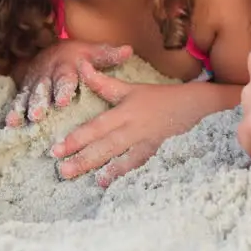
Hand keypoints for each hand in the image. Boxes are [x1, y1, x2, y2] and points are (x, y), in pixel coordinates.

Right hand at [7, 41, 132, 126]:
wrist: (52, 50)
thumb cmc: (77, 56)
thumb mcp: (92, 52)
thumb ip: (108, 56)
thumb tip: (128, 50)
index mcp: (65, 66)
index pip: (65, 78)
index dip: (64, 88)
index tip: (64, 100)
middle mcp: (48, 75)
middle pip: (43, 89)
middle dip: (40, 102)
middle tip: (38, 115)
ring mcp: (35, 83)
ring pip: (29, 96)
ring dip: (25, 109)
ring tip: (20, 122)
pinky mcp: (26, 90)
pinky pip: (18, 100)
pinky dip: (13, 111)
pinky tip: (10, 124)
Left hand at [51, 63, 230, 186]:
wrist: (194, 105)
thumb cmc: (159, 97)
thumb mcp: (130, 88)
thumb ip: (103, 82)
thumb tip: (81, 65)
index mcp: (124, 112)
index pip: (95, 127)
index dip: (76, 138)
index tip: (56, 149)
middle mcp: (133, 128)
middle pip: (105, 145)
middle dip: (83, 158)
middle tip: (62, 171)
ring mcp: (147, 142)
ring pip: (122, 158)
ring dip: (105, 170)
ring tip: (90, 181)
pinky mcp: (158, 152)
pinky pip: (141, 165)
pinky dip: (128, 175)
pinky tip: (114, 185)